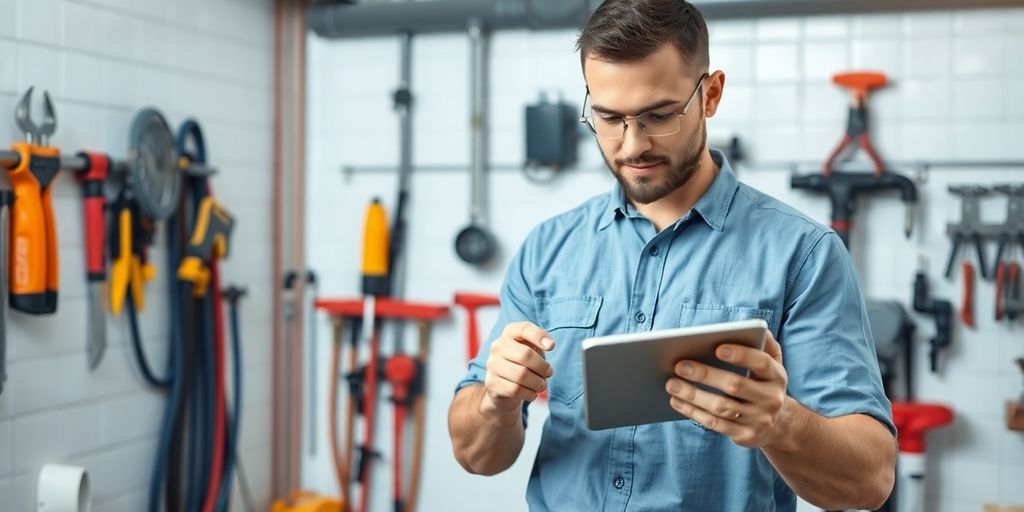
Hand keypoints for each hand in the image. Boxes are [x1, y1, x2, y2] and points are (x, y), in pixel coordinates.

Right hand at [480, 321, 555, 414]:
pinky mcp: (491, 382)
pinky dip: (529, 394)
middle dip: (542, 367)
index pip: (524, 329)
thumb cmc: (524, 362)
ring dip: (538, 383)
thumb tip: (549, 345)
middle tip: (548, 373)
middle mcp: (498, 346)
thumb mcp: (533, 348)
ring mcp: (492, 364)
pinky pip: (515, 390)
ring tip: (541, 385)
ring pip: (521, 375)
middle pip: (525, 355)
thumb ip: (541, 342)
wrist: (504, 384)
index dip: (539, 336)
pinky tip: (532, 393)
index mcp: (510, 332)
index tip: (552, 347)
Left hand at [664, 330, 788, 447]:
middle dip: (705, 374)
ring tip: (671, 384)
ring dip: (693, 395)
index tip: (717, 348)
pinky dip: (693, 412)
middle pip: (735, 385)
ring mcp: (759, 420)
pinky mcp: (745, 436)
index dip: (741, 355)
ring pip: (721, 407)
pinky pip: (715, 424)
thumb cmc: (763, 384)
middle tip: (679, 365)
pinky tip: (676, 401)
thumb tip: (758, 329)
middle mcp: (771, 399)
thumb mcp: (771, 364)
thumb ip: (765, 344)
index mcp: (776, 376)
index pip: (761, 363)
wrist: (777, 424)